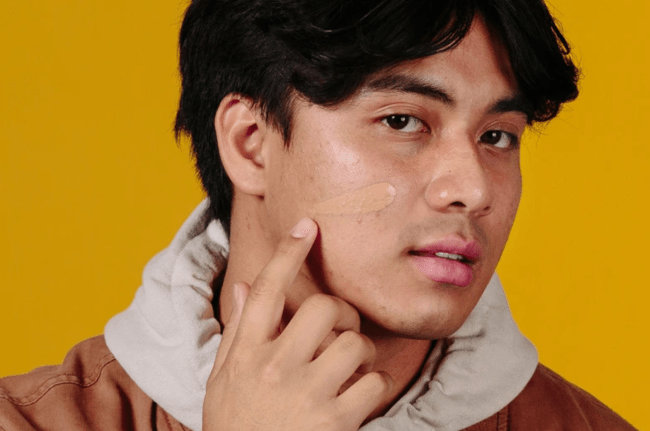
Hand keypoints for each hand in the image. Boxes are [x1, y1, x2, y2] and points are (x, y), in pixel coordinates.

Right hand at [203, 218, 393, 430]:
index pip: (266, 290)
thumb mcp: (223, 380)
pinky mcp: (336, 422)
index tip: (307, 226)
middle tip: (339, 327)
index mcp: (245, 355)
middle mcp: (273, 369)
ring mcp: (305, 395)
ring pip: (353, 342)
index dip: (288, 253)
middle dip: (340, 312)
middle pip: (322, 307)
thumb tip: (245, 285)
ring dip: (359, 351)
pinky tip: (358, 396)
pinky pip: (374, 382)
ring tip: (348, 369)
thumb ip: (237, 333)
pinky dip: (374, 384)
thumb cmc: (238, 426)